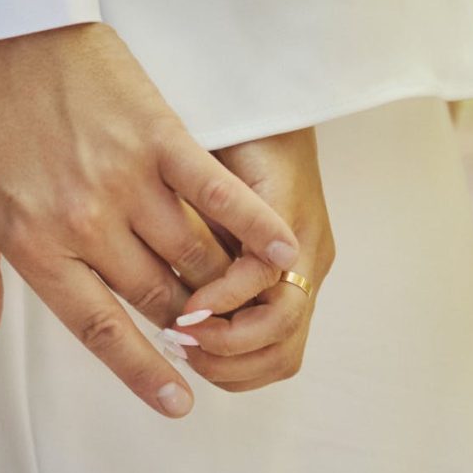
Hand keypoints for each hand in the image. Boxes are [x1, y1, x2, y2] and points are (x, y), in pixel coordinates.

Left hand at [0, 23, 299, 416]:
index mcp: (35, 247)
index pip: (99, 328)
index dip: (142, 371)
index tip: (176, 400)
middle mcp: (86, 224)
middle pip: (153, 295)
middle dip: (183, 321)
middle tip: (201, 330)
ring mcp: (126, 180)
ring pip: (190, 254)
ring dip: (218, 285)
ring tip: (237, 298)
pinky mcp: (159, 137)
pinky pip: (215, 193)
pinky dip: (252, 224)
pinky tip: (282, 251)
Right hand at [168, 128, 335, 390]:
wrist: (252, 98)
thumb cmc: (229, 159)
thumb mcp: (210, 226)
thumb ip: (198, 275)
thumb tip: (164, 327)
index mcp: (291, 279)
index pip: (273, 358)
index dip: (229, 374)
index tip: (181, 367)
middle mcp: (307, 270)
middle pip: (280, 355)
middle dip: (224, 365)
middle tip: (178, 353)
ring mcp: (307, 247)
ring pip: (281, 328)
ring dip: (228, 341)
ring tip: (182, 331)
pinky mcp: (294, 217)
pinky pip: (268, 279)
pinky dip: (232, 299)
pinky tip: (195, 299)